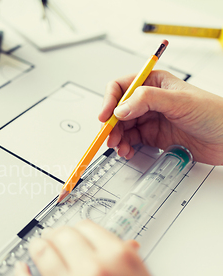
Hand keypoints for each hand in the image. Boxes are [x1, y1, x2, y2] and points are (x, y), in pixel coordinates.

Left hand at [14, 220, 184, 275]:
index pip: (86, 227)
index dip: (77, 229)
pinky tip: (22, 270)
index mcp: (120, 258)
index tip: (73, 232)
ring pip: (42, 255)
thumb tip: (113, 245)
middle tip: (54, 240)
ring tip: (38, 249)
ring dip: (39, 249)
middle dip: (57, 236)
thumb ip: (125, 261)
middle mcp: (95, 271)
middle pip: (62, 236)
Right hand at [100, 70, 222, 164]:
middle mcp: (148, 100)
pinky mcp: (152, 136)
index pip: (121, 87)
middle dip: (111, 124)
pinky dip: (125, 146)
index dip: (109, 101)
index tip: (105, 116)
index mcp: (154, 83)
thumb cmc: (215, 113)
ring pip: (122, 127)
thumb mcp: (180, 102)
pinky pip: (131, 140)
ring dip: (117, 137)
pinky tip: (128, 151)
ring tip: (119, 147)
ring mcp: (150, 119)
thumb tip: (120, 108)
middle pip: (117, 110)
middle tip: (109, 136)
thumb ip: (147, 101)